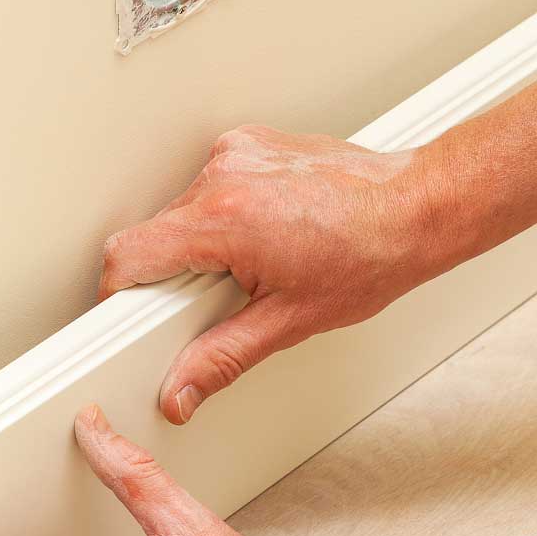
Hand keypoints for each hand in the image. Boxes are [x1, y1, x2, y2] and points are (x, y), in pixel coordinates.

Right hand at [99, 124, 465, 424]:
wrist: (417, 209)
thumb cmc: (370, 255)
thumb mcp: (289, 322)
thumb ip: (219, 359)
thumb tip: (180, 392)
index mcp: (222, 218)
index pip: (128, 254)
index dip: (119, 293)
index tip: (129, 313)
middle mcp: (223, 174)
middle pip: (154, 234)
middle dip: (175, 274)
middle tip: (224, 296)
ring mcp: (238, 152)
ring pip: (182, 209)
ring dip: (202, 243)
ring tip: (258, 261)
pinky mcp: (252, 143)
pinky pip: (212, 185)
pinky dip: (226, 214)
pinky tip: (269, 232)